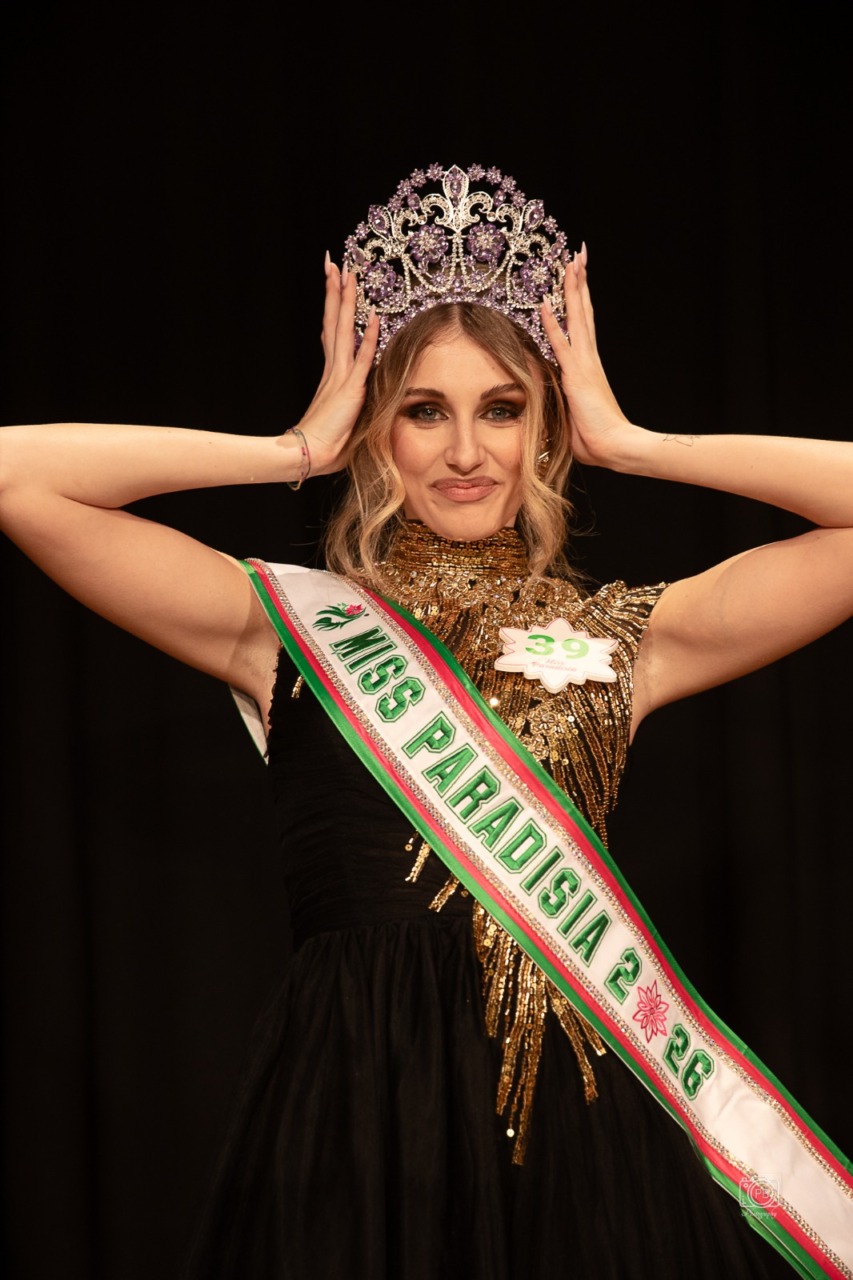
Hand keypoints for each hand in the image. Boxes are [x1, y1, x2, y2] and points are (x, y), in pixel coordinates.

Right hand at [282, 256, 378, 475]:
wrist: (311, 455)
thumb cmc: (327, 444)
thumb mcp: (344, 418)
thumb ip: (354, 404)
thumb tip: (363, 399)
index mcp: (332, 375)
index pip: (332, 332)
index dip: (333, 307)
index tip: (334, 284)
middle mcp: (334, 369)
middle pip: (334, 321)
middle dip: (335, 291)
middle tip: (334, 263)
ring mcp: (341, 376)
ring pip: (344, 329)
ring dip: (346, 301)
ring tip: (346, 273)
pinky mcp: (351, 389)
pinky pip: (363, 358)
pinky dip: (368, 337)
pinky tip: (373, 316)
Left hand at [540, 247, 640, 468]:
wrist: (616, 447)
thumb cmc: (596, 438)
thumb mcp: (572, 415)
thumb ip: (562, 402)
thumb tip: (548, 399)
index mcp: (588, 366)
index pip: (583, 324)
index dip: (580, 299)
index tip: (577, 276)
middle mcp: (588, 358)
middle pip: (583, 311)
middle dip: (580, 281)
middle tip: (579, 254)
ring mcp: (584, 364)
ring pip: (576, 317)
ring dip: (572, 289)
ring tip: (572, 261)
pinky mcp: (576, 375)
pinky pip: (560, 343)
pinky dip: (552, 323)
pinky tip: (544, 302)